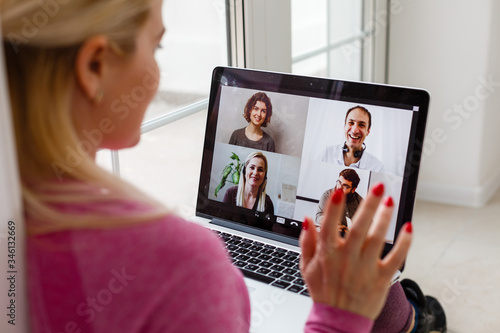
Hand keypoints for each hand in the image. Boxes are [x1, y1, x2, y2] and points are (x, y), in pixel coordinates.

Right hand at [299, 183, 411, 319]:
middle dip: (369, 204)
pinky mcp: (381, 278)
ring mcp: (365, 268)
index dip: (334, 207)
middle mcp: (347, 258)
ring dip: (385, 217)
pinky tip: (408, 228)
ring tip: (390, 200)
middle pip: (359, 226)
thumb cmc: (324, 291)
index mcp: (328, 254)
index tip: (340, 191)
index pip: (330, 225)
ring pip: (378, 238)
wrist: (338, 320)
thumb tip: (308, 220)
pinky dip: (404, 243)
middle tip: (378, 186)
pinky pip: (396, 258)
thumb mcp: (306, 267)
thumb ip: (307, 242)